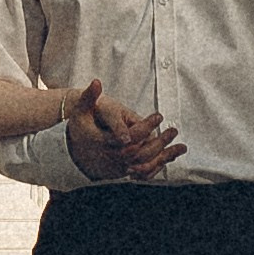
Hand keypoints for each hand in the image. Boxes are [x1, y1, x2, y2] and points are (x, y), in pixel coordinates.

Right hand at [64, 80, 185, 181]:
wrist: (73, 154)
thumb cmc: (80, 129)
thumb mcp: (81, 111)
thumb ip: (89, 96)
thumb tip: (96, 81)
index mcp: (105, 142)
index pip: (130, 136)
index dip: (146, 126)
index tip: (159, 115)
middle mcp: (114, 157)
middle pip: (142, 152)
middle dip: (160, 142)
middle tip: (173, 130)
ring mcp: (119, 168)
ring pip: (145, 165)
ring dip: (165, 157)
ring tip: (180, 148)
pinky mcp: (123, 173)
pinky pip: (144, 173)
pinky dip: (158, 167)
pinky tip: (169, 158)